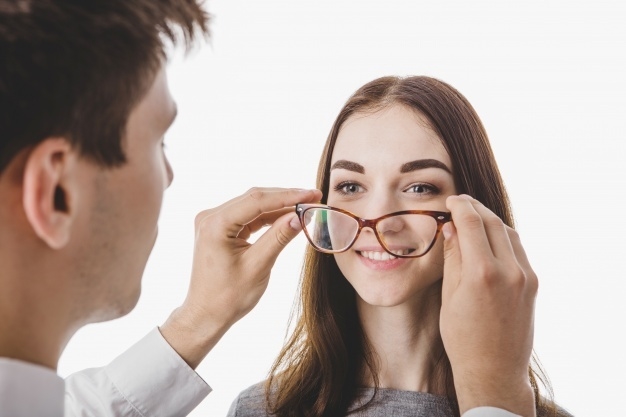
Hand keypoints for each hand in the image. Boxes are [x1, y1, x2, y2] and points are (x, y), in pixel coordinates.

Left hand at [161, 187, 321, 367]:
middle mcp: (210, 217)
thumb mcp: (259, 266)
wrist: (206, 315)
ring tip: (306, 207)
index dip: (288, 196)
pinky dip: (268, 217)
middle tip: (314, 197)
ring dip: (279, 206)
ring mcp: (213, 221)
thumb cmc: (228, 297)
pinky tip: (288, 217)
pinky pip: (248, 216)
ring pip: (253, 205)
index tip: (313, 194)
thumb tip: (301, 216)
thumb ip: (279, 237)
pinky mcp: (219, 228)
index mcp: (215, 225)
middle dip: (286, 198)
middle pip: (254, 198)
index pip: (257, 201)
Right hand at [440, 195, 536, 416]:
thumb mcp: (449, 296)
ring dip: (491, 221)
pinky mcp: (532, 284)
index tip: (451, 200)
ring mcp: (525, 277)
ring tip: (473, 218)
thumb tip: (451, 228)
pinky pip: (518, 250)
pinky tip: (489, 239)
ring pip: (509, 233)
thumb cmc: (462, 337)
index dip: (460, 207)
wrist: (493, 370)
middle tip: (460, 203)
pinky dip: (503, 237)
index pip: (472, 223)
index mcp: (482, 273)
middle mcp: (509, 271)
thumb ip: (453, 258)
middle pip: (493, 223)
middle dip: (475, 209)